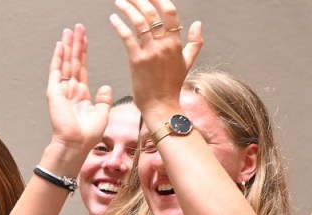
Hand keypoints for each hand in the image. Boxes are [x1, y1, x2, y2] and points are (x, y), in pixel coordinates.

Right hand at [47, 24, 111, 152]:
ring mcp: (61, 90)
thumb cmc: (88, 135)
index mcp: (81, 95)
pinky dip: (58, 58)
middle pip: (73, 62)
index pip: (82, 68)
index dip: (83, 53)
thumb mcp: (102, 114)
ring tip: (70, 31)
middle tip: (77, 27)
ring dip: (67, 46)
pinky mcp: (54, 92)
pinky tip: (60, 45)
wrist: (76, 144)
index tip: (85, 39)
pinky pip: (56, 71)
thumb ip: (104, 99)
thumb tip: (105, 87)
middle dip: (75, 44)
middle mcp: (70, 90)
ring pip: (65, 63)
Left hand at [109, 0, 202, 118]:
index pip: (170, 13)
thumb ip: (195, 43)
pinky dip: (119, 25)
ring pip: (139, 22)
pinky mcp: (136, 60)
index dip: (159, 0)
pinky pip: (127, 37)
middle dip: (139, 0)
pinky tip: (113, 18)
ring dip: (127, 9)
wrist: (161, 105)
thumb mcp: (187, 62)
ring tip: (119, 1)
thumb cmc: (172, 86)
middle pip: (152, 14)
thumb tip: (198, 24)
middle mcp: (164, 45)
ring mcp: (150, 52)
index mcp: (176, 44)